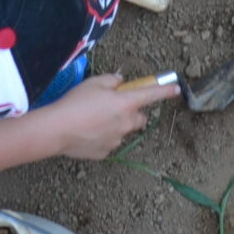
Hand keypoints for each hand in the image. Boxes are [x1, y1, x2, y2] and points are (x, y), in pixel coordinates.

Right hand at [40, 72, 179, 159]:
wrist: (57, 130)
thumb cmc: (75, 102)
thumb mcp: (93, 82)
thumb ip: (112, 80)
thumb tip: (121, 82)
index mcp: (126, 103)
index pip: (152, 95)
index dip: (165, 90)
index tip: (176, 88)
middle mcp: (126, 123)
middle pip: (140, 118)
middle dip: (132, 113)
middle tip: (115, 107)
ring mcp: (117, 140)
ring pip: (123, 131)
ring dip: (116, 125)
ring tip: (93, 121)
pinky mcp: (106, 152)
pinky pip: (110, 142)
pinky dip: (103, 137)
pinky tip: (87, 133)